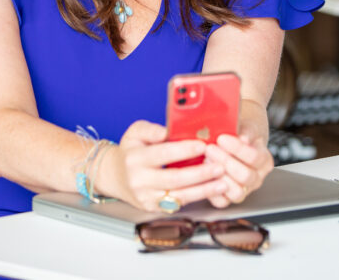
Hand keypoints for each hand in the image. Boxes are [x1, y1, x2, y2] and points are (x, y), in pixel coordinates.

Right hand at [106, 120, 227, 211]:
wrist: (115, 177)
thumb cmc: (131, 151)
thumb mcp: (135, 133)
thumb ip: (151, 129)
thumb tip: (165, 131)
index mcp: (135, 158)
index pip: (162, 154)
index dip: (184, 150)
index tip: (203, 145)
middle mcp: (140, 180)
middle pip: (174, 179)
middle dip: (200, 173)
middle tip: (220, 166)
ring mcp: (147, 197)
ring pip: (179, 196)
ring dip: (204, 190)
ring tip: (223, 182)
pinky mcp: (154, 208)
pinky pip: (179, 204)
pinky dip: (197, 198)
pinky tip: (212, 191)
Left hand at [203, 106, 273, 207]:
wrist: (233, 141)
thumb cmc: (239, 133)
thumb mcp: (246, 127)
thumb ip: (246, 131)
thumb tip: (244, 138)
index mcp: (264, 161)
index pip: (254, 157)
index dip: (237, 148)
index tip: (222, 138)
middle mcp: (257, 178)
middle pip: (245, 176)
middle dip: (225, 161)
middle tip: (210, 148)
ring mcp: (244, 190)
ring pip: (237, 193)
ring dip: (219, 177)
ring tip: (206, 160)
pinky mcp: (229, 199)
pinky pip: (222, 202)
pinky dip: (211, 191)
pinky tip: (204, 174)